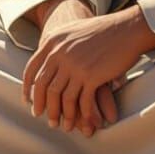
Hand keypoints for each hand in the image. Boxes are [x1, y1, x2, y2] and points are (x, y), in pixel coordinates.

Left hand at [22, 5, 154, 135]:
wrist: (126, 28)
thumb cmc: (102, 31)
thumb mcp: (72, 32)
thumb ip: (57, 46)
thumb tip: (45, 61)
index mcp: (53, 42)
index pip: (32, 69)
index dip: (28, 87)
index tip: (28, 100)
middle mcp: (60, 53)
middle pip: (44, 86)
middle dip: (42, 105)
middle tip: (42, 117)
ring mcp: (75, 65)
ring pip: (61, 97)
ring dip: (62, 114)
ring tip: (62, 125)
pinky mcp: (91, 76)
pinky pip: (81, 101)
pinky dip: (81, 114)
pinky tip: (83, 121)